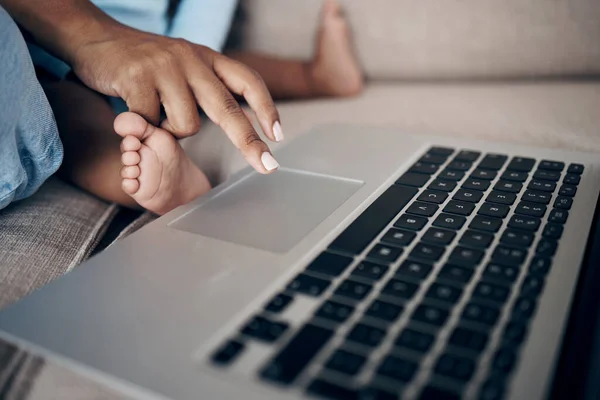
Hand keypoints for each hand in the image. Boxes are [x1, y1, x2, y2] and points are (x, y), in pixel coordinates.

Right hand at [71, 27, 281, 172]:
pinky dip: (146, 129)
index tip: (277, 135)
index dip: (266, 108)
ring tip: (156, 115)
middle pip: (228, 110)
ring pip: (188, 125)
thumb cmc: (144, 63)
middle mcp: (191, 60)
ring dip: (173, 132)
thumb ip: (207, 88)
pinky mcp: (137, 79)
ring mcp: (164, 68)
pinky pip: (153, 125)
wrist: (94, 39)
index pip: (247, 80)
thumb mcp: (183, 65)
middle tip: (267, 167)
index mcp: (207, 58)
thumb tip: (238, 125)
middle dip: (249, 143)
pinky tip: (136, 111)